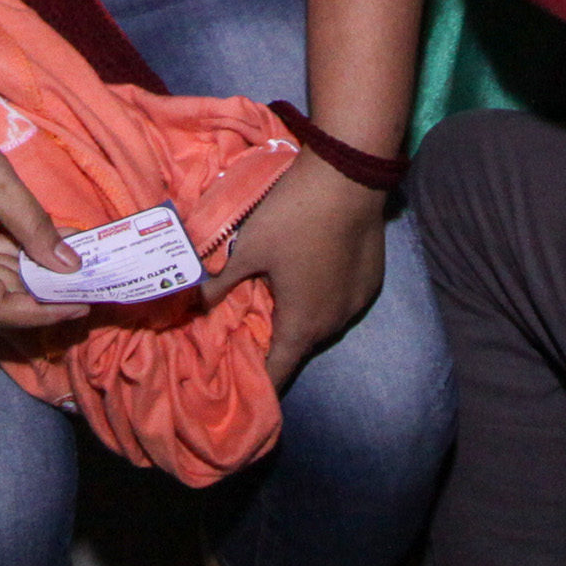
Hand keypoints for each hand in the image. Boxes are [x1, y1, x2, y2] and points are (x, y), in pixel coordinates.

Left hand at [207, 152, 386, 389]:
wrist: (347, 177)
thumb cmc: (291, 217)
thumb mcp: (245, 248)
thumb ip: (218, 281)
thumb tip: (193, 303)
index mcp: (302, 325)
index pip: (279, 372)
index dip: (260, 383)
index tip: (245, 388)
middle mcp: (334, 324)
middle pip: (300, 346)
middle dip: (277, 344)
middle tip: (253, 332)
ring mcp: (357, 303)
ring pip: (324, 324)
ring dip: (303, 319)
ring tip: (281, 302)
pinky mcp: (372, 282)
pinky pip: (342, 302)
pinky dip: (325, 297)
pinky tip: (312, 275)